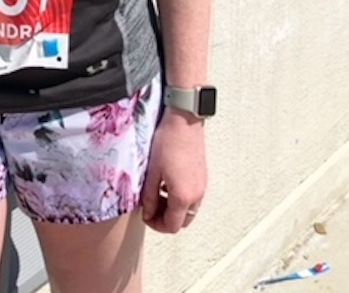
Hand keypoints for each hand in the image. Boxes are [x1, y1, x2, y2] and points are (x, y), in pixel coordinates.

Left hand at [140, 109, 207, 233]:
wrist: (184, 122)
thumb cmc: (168, 142)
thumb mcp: (152, 171)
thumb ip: (149, 196)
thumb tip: (148, 211)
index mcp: (183, 197)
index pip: (172, 226)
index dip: (156, 225)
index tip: (146, 216)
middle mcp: (196, 195)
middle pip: (182, 222)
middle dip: (165, 219)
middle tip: (151, 208)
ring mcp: (202, 186)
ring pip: (189, 211)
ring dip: (173, 209)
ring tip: (157, 195)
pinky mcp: (202, 177)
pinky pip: (193, 198)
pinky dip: (181, 199)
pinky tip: (167, 185)